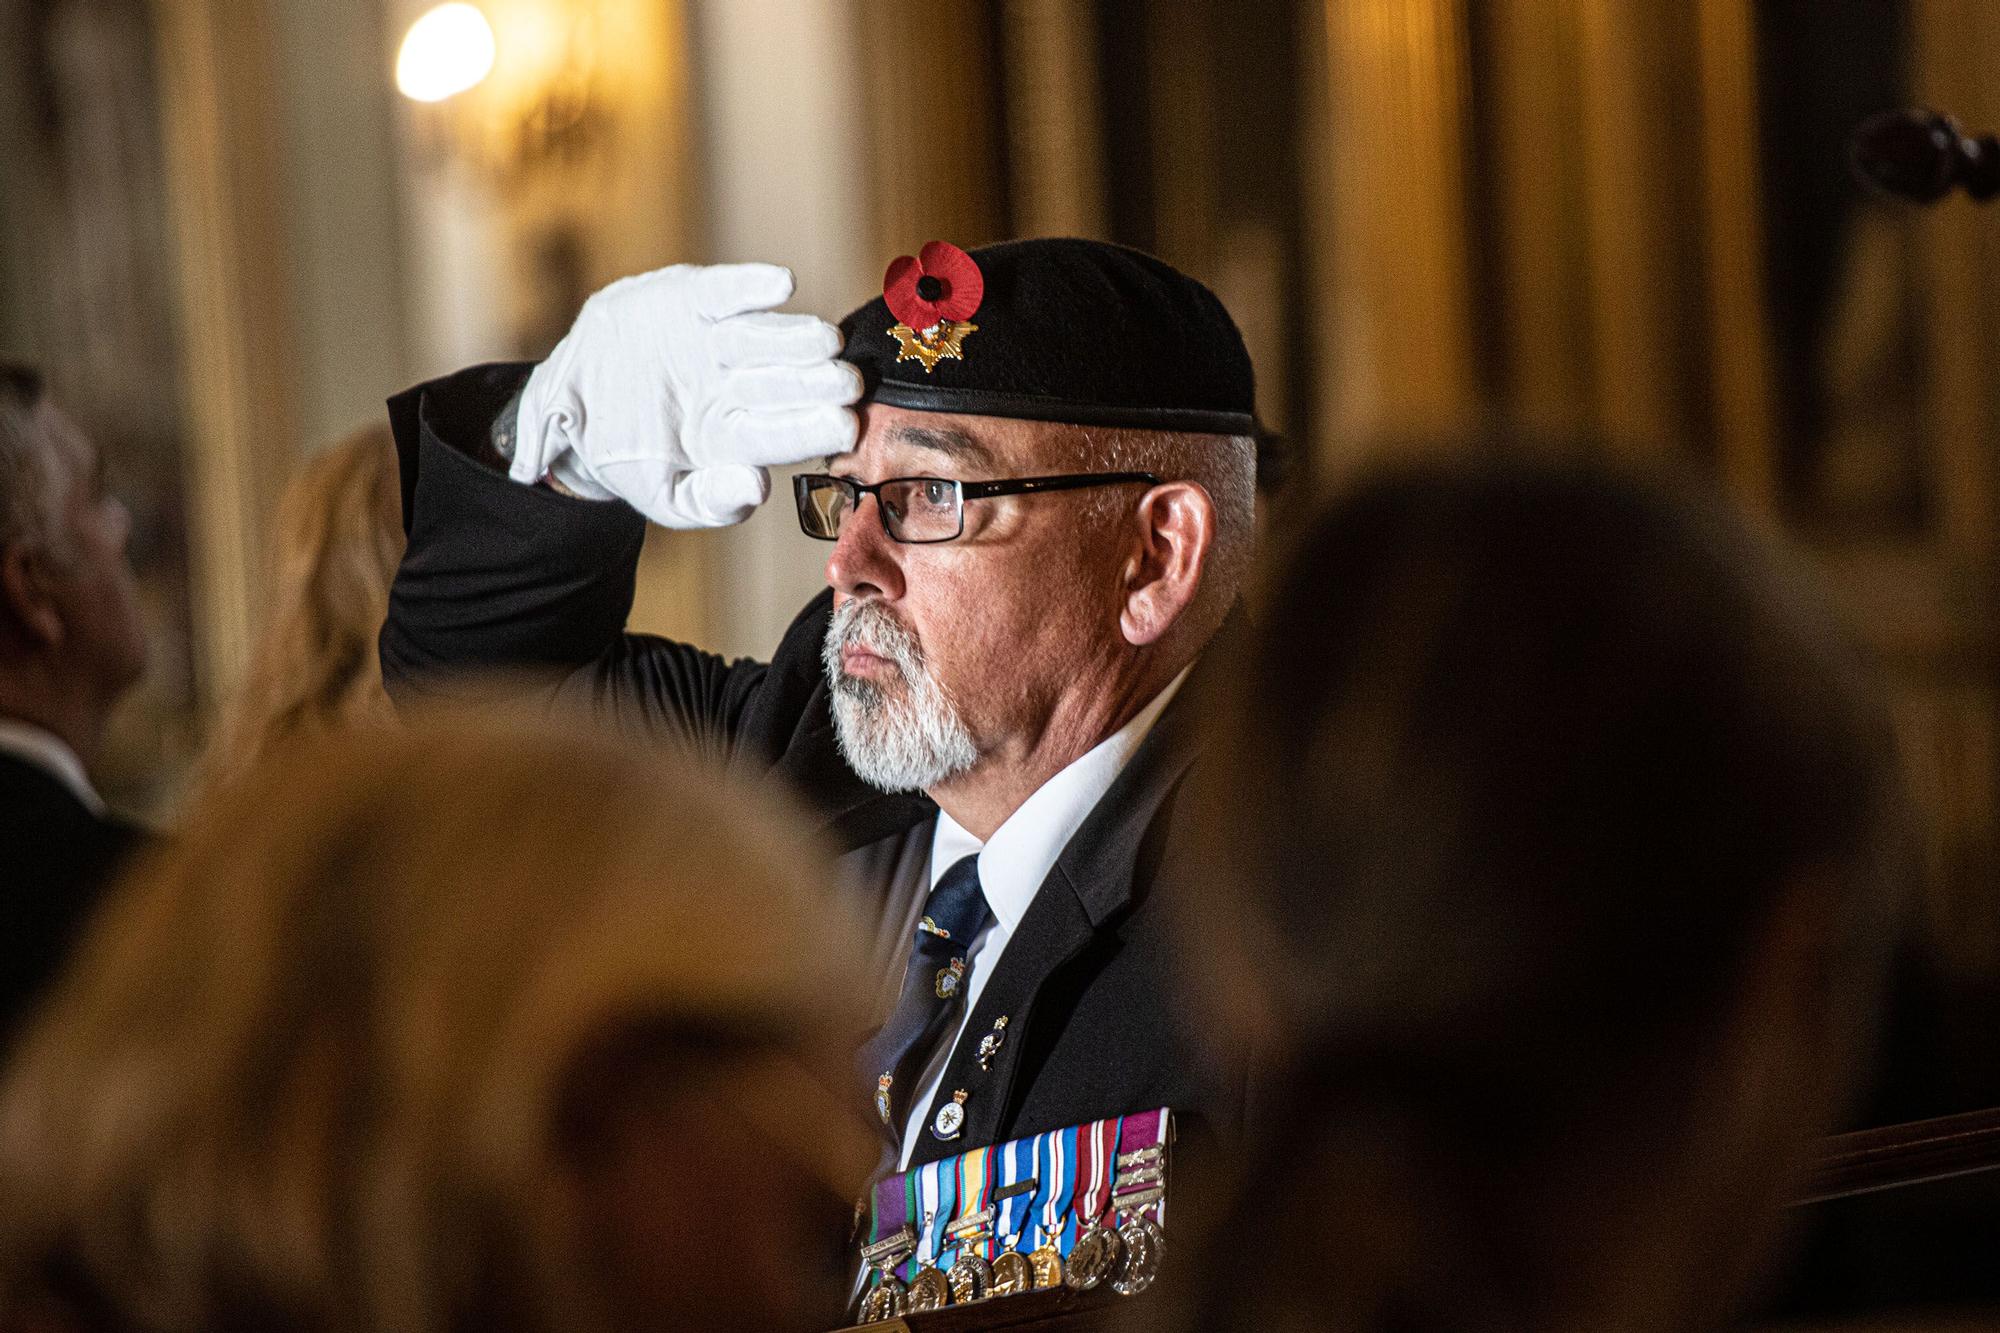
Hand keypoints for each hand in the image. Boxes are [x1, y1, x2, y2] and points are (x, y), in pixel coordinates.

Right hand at [510, 263, 860, 527]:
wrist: (570, 408)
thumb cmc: (626, 459)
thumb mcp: (660, 494)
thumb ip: (708, 500)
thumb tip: (755, 488)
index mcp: (735, 438)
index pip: (781, 434)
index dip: (811, 429)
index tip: (842, 427)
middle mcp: (737, 387)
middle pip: (784, 383)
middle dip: (816, 382)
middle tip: (847, 382)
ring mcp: (718, 343)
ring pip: (764, 337)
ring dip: (795, 337)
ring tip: (825, 340)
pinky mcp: (693, 301)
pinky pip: (725, 292)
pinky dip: (750, 286)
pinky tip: (781, 285)